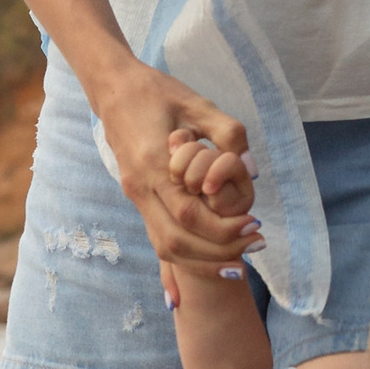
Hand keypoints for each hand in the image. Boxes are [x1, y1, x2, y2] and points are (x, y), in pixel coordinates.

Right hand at [94, 65, 263, 272]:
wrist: (114, 88)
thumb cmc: (159, 92)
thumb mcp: (199, 103)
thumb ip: (227, 133)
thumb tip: (251, 169)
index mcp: (154, 163)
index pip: (190, 213)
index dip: (224, 228)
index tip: (255, 225)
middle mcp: (140, 186)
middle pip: (177, 239)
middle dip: (218, 251)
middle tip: (254, 244)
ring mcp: (134, 194)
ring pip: (164, 246)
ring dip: (201, 261)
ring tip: (238, 259)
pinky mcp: (136, 197)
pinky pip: (156, 238)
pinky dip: (178, 261)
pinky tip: (194, 280)